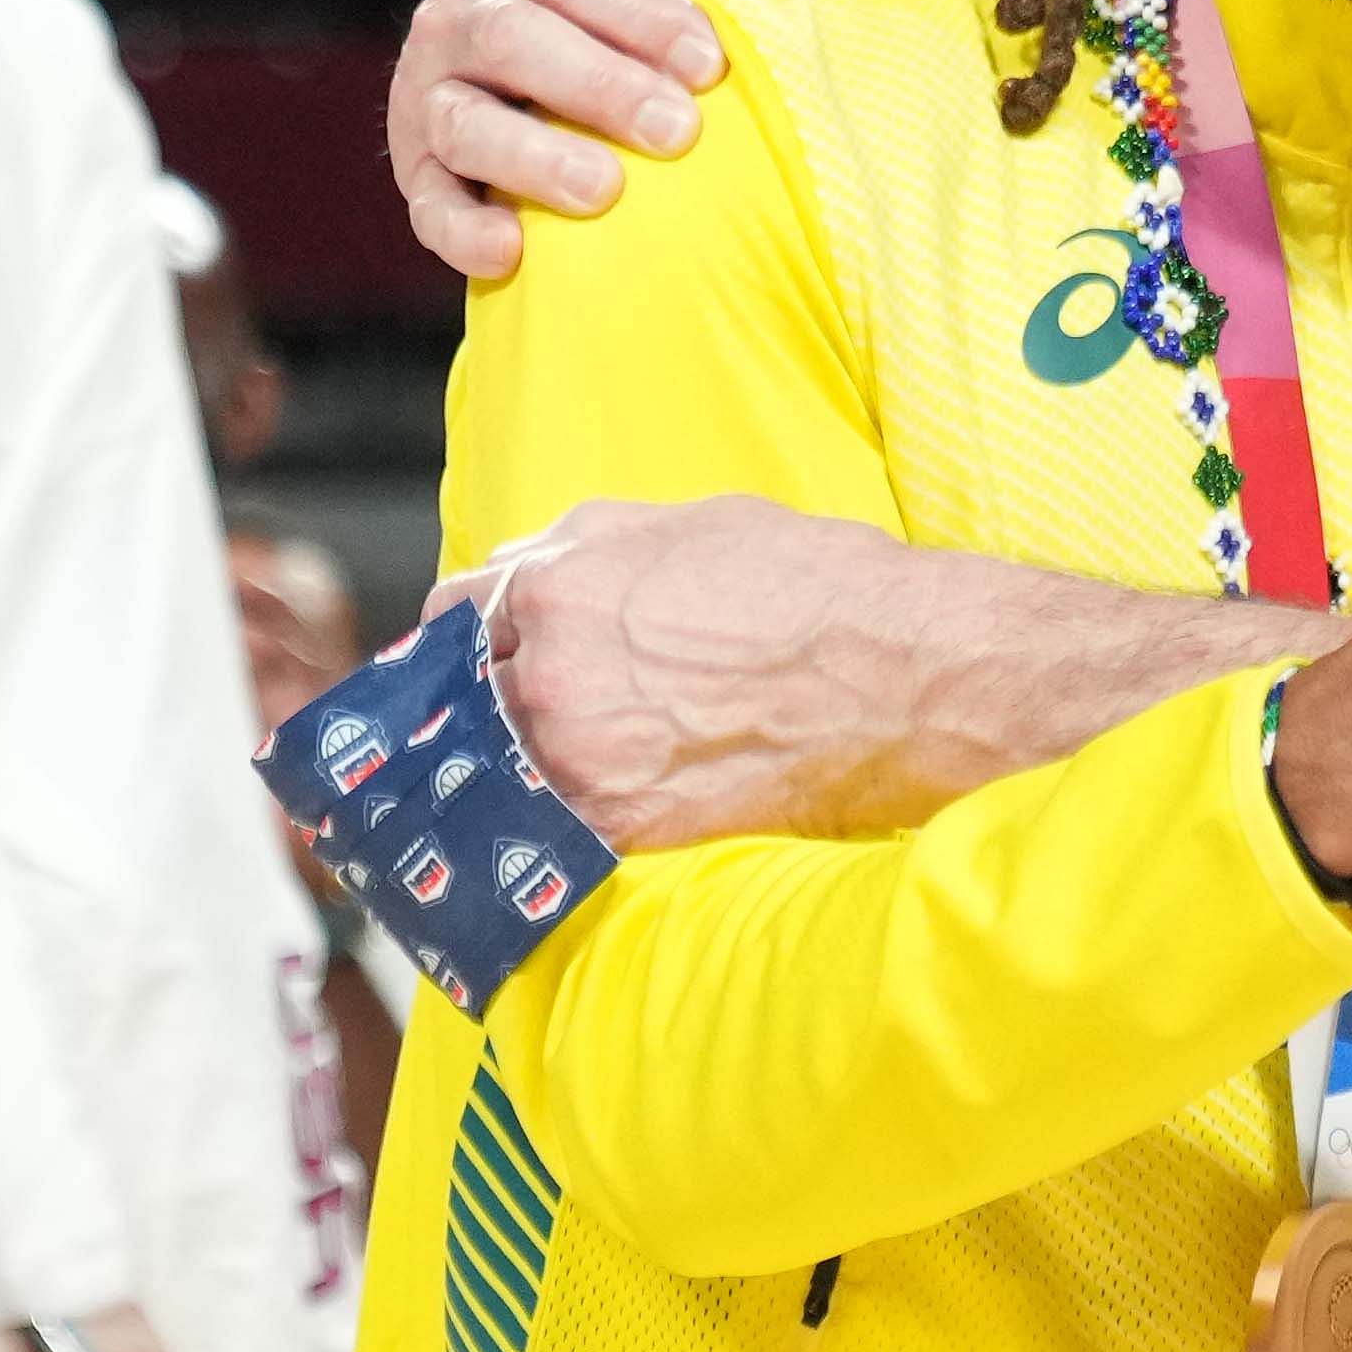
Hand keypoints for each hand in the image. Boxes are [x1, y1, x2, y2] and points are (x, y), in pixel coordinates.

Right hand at [391, 0, 761, 281]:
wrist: (557, 61)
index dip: (637, 11)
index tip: (708, 62)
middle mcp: (449, 15)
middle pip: (512, 40)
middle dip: (600, 86)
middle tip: (678, 130)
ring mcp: (425, 96)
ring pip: (465, 123)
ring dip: (536, 158)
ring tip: (606, 191)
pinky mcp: (421, 173)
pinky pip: (430, 206)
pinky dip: (464, 231)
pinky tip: (513, 250)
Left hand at [467, 496, 959, 848]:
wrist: (897, 679)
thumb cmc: (810, 585)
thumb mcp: (685, 525)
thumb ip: (582, 546)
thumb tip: (522, 570)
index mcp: (556, 589)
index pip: (455, 614)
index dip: (478, 625)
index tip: (492, 645)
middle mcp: (549, 677)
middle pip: (467, 694)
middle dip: (495, 691)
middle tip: (536, 700)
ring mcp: (579, 759)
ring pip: (499, 764)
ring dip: (521, 757)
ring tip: (572, 751)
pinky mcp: (619, 826)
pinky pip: (549, 823)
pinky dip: (557, 813)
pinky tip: (595, 797)